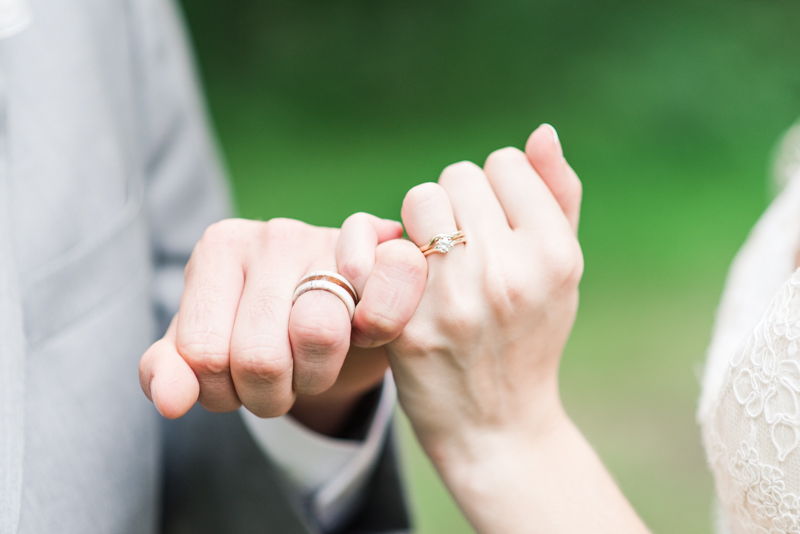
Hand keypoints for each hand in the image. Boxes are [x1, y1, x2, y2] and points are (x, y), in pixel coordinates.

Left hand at [138, 214, 425, 430]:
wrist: (332, 310)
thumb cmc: (258, 328)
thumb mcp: (205, 347)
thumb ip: (171, 369)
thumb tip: (170, 402)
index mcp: (219, 247)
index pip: (204, 356)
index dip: (223, 393)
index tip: (237, 380)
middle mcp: (274, 235)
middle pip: (259, 358)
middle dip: (269, 395)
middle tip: (278, 381)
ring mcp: (331, 239)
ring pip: (319, 335)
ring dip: (317, 377)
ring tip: (312, 365)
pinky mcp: (386, 250)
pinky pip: (387, 288)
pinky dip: (381, 322)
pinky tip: (366, 331)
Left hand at [389, 124, 582, 456]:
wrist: (496, 425)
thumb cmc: (530, 336)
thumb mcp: (563, 272)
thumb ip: (559, 196)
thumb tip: (541, 130)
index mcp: (556, 254)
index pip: (503, 163)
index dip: (494, 188)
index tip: (493, 222)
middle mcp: (509, 272)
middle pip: (456, 176)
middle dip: (457, 202)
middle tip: (461, 243)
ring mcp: (455, 297)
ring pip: (419, 198)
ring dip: (422, 220)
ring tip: (434, 256)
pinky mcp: (408, 321)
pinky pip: (386, 242)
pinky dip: (393, 252)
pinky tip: (407, 281)